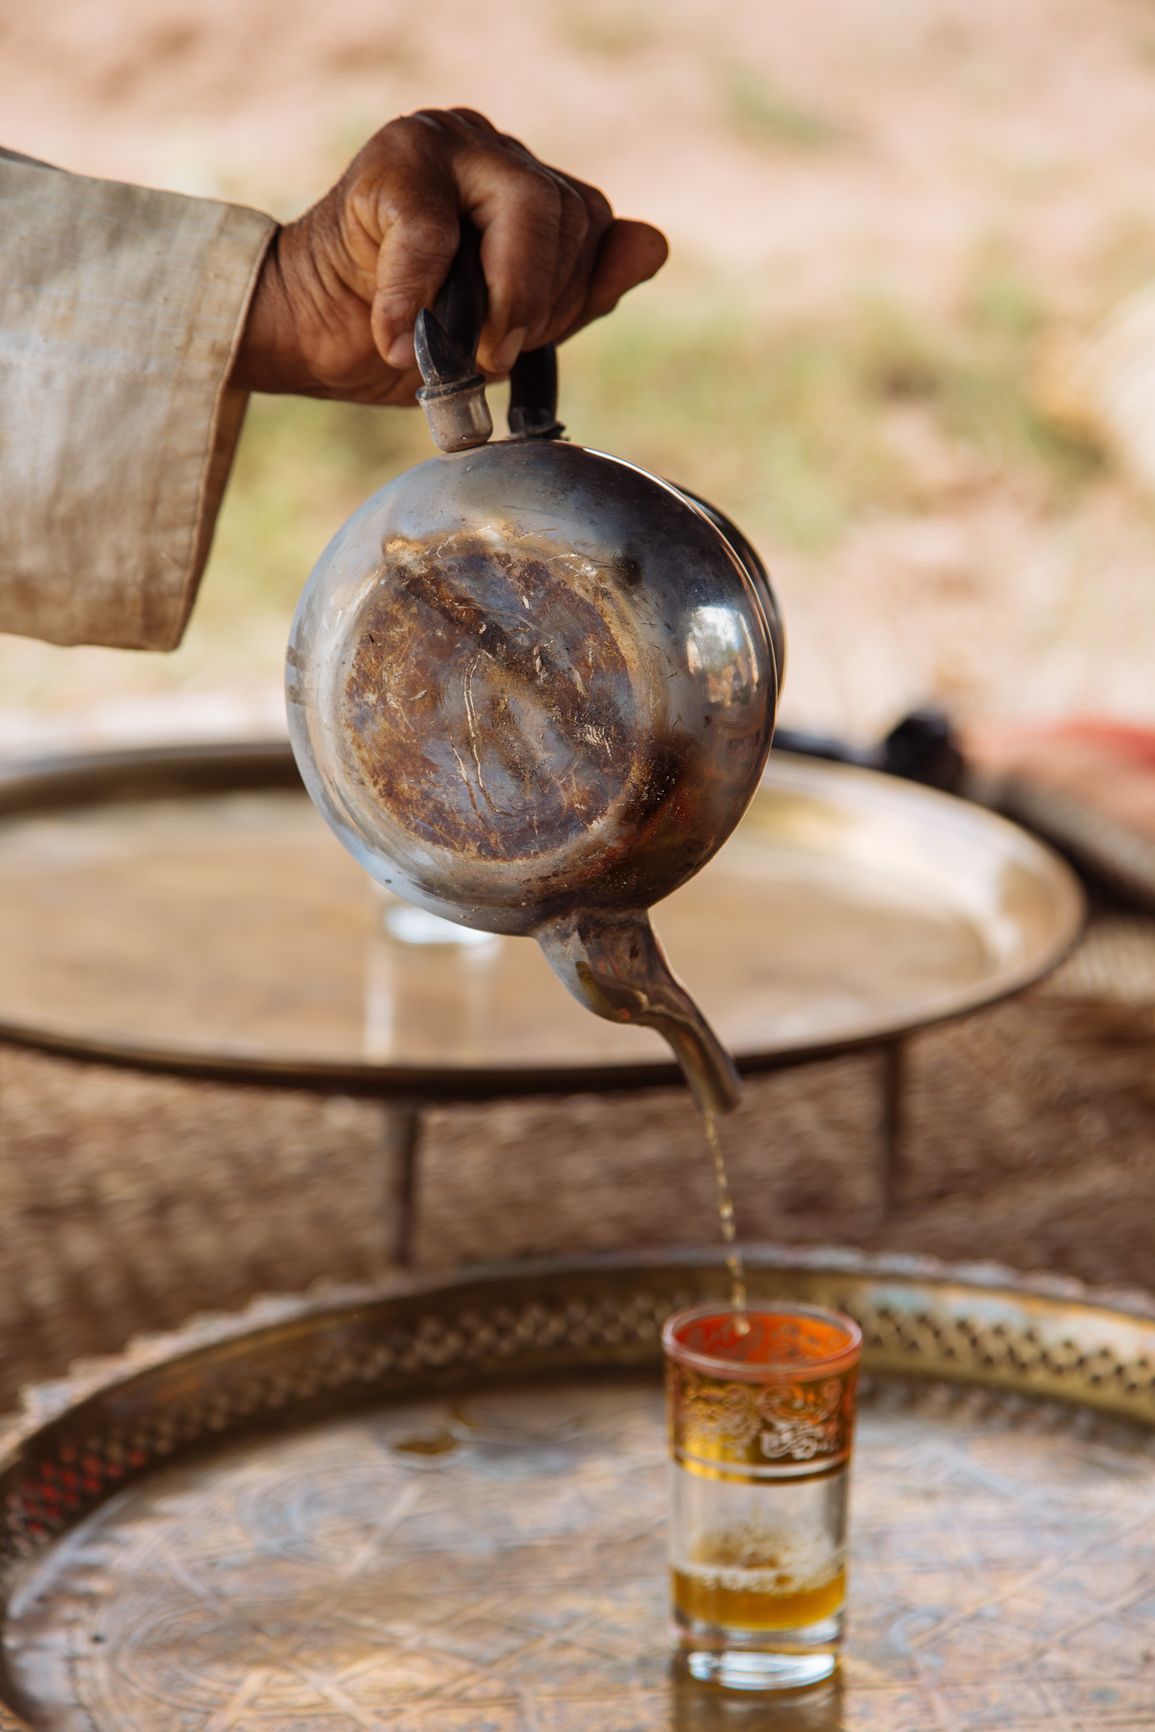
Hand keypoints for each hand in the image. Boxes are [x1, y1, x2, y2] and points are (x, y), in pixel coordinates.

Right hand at [232, 108, 667, 403]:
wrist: (307, 335)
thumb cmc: (406, 336)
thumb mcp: (508, 332)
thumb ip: (580, 295)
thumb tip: (654, 245)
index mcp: (521, 184)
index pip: (589, 222)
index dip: (570, 291)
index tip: (520, 346)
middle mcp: (488, 149)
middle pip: (567, 211)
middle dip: (539, 300)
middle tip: (490, 354)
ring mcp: (441, 141)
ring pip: (525, 206)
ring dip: (497, 297)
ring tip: (450, 348)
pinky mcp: (390, 161)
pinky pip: (433, 231)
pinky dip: (415, 299)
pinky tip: (395, 340)